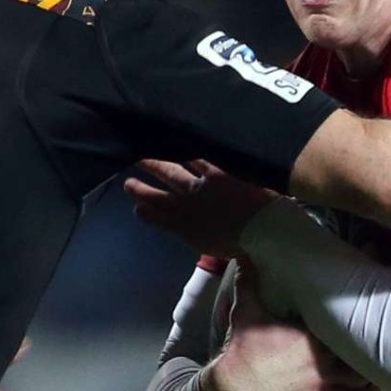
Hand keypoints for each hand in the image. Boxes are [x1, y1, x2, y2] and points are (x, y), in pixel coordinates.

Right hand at [124, 159, 276, 258]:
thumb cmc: (245, 245)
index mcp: (187, 228)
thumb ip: (202, 238)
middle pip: (159, 195)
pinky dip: (187, 150)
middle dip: (141, 189)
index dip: (147, 213)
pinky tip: (180, 141)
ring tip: (143, 156)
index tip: (137, 208)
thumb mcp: (217, 248)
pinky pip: (197, 158)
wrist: (263, 229)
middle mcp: (187, 206)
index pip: (159, 219)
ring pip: (172, 172)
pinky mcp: (216, 170)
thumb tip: (197, 234)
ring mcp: (200, 186)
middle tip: (127, 182)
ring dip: (156, 164)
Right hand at [201, 261, 372, 390]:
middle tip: (377, 331)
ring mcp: (324, 389)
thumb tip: (244, 255)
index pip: (347, 323)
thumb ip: (248, 282)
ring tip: (376, 358)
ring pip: (362, 382)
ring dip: (369, 371)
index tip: (369, 301)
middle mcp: (324, 366)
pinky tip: (366, 385)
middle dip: (370, 344)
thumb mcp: (244, 312)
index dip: (361, 314)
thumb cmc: (242, 352)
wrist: (234, 389)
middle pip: (362, 355)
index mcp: (311, 340)